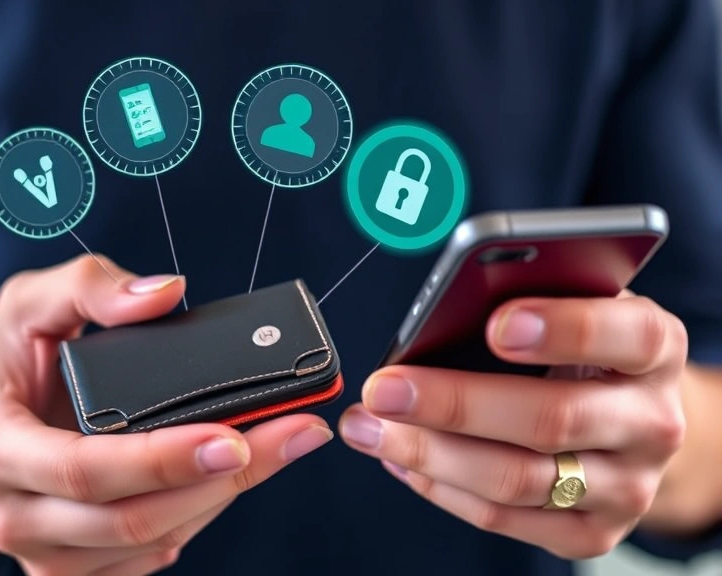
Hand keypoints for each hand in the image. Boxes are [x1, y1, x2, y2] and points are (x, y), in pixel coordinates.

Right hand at [0, 255, 332, 574]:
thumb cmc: (11, 361)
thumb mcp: (29, 303)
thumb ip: (90, 286)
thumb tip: (166, 293)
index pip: (86, 469)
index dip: (163, 459)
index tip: (234, 436)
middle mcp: (14, 515)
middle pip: (130, 519)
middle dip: (221, 481)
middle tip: (291, 435)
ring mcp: (46, 553)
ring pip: (151, 544)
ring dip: (223, 498)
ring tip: (279, 445)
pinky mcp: (77, 568)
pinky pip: (152, 557)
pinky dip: (202, 515)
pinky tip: (231, 475)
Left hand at [339, 293, 688, 558]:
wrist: (630, 421)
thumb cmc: (583, 348)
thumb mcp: (574, 305)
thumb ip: (531, 294)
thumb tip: (450, 301)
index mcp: (656, 348)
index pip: (628, 335)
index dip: (564, 328)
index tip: (497, 324)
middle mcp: (652, 422)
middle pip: (551, 418)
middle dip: (454, 403)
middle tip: (384, 388)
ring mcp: (626, 487)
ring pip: (515, 478)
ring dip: (427, 452)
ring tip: (367, 426)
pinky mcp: (589, 533)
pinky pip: (502, 518)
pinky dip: (440, 487)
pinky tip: (399, 457)